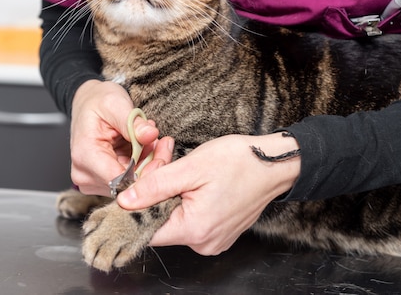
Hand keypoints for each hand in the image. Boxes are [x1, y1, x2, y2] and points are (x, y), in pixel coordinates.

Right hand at [69, 80, 168, 194]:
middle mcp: (84, 175)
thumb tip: (151, 134)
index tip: (162, 149)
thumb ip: (133, 122)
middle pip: (128, 184)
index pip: (120, 180)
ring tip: (153, 142)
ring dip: (147, 165)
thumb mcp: (116, 104)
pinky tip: (145, 148)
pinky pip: (129, 180)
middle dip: (150, 165)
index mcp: (85, 156)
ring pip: (131, 184)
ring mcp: (92, 181)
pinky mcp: (101, 182)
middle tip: (163, 142)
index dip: (146, 170)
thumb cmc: (98, 102)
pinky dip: (141, 165)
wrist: (87, 103)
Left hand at [117, 133, 300, 254]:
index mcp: (194, 230)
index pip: (147, 229)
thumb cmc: (239, 162)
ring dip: (169, 192)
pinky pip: (191, 219)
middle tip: (163, 159)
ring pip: (175, 218)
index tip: (139, 181)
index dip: (136, 206)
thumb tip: (125, 201)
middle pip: (160, 221)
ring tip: (177, 164)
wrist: (275, 163)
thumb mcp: (190, 167)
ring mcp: (213, 240)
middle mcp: (203, 243)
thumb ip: (154, 186)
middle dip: (155, 191)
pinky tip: (191, 178)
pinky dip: (185, 198)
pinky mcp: (220, 232)